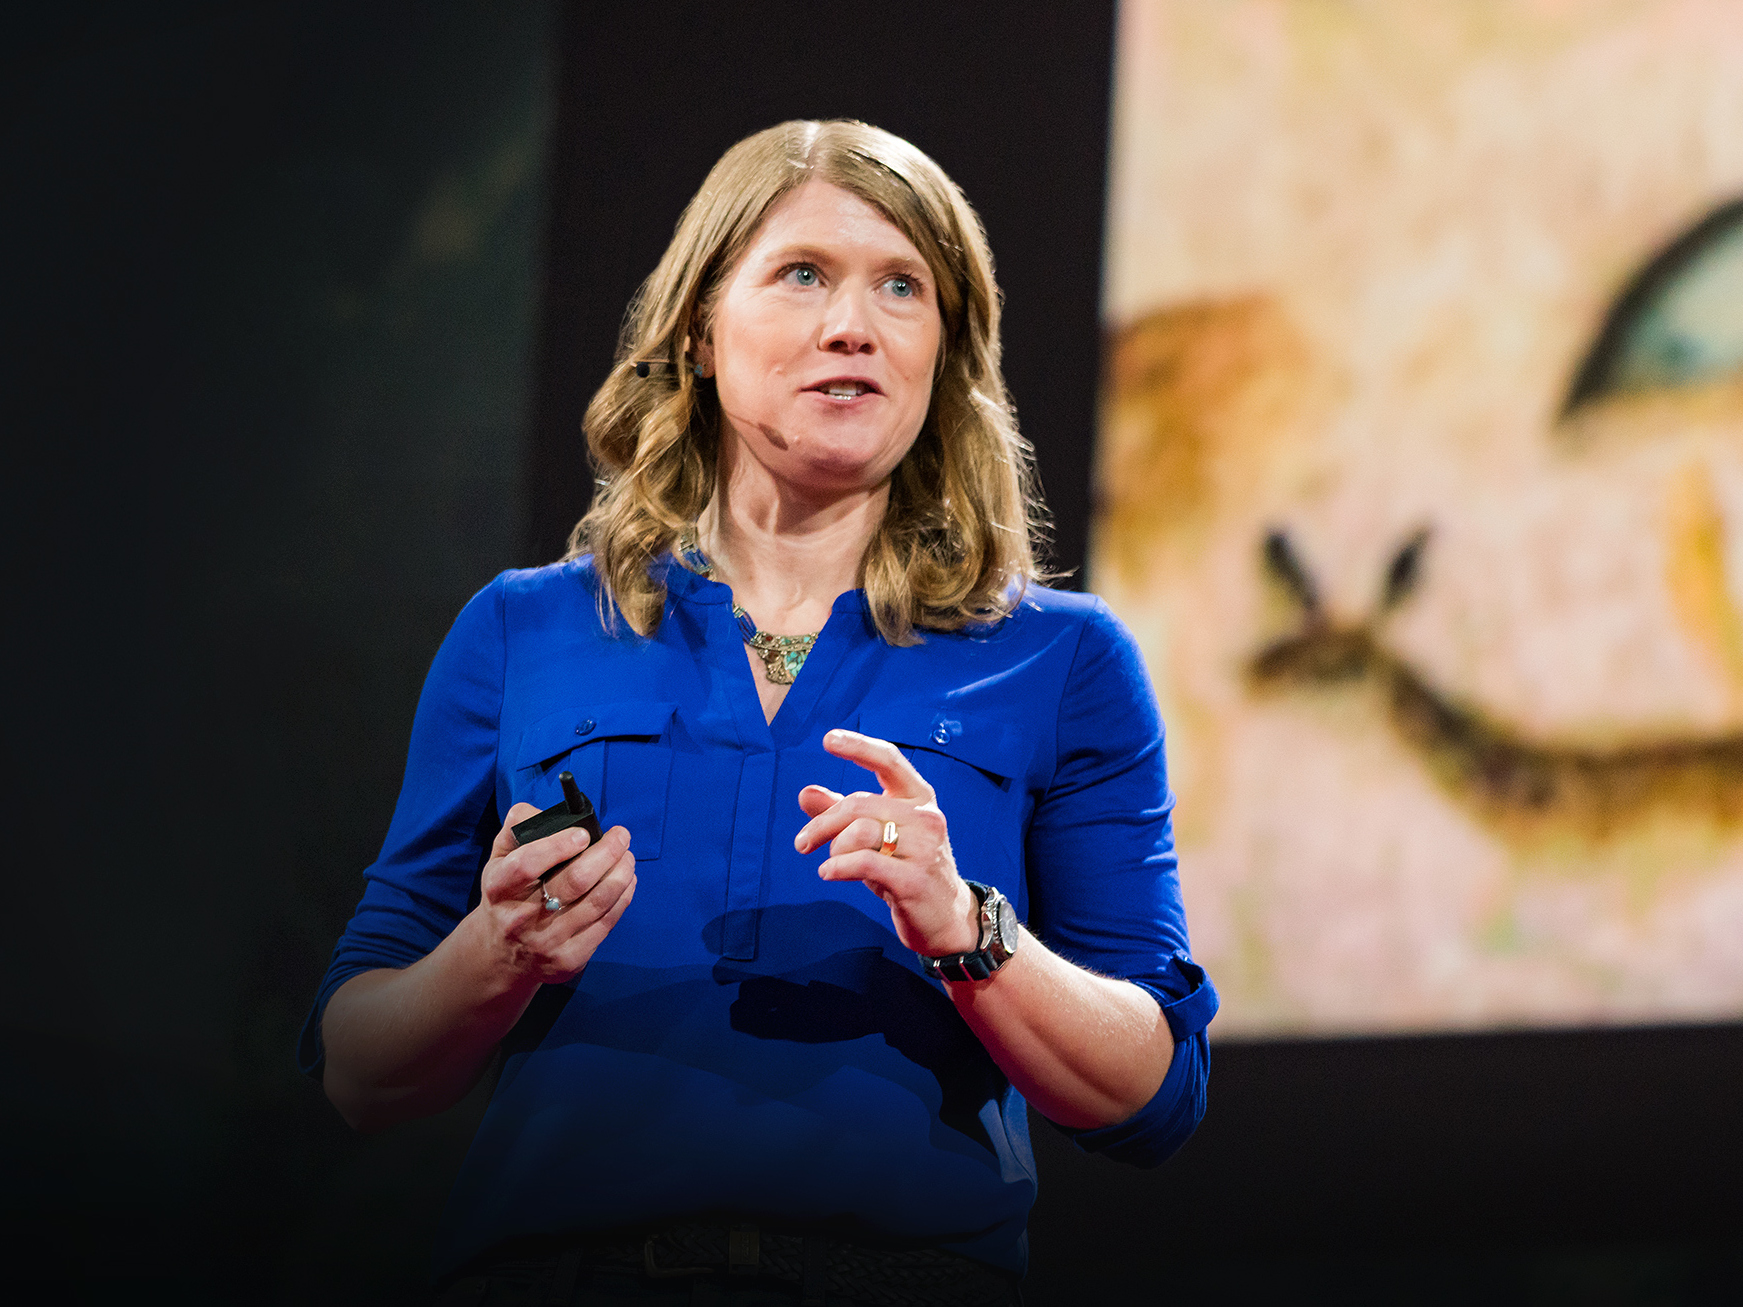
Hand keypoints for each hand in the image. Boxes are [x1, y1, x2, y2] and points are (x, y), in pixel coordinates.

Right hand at [466, 804, 637, 985]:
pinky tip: (627, 881)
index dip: (557, 846)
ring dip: (621, 873)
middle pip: (575, 882)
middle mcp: (521, 918)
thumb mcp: (499, 858)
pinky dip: (623, 897)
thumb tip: (553, 812)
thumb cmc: (508, 894)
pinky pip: (606, 924)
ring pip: (597, 902)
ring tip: (628, 856)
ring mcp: (547, 942)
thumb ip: (520, 826)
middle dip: (606, 853)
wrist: (501, 955)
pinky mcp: (569, 959)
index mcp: (500, 887)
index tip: (584, 833)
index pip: (527, 865)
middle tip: (621, 836)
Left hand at [794, 728, 981, 956]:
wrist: (946, 919)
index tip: (828, 739)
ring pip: (859, 832)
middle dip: (823, 823)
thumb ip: (842, 813)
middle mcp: (926, 817)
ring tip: (831, 864)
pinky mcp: (915, 879)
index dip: (858, 747)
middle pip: (859, 803)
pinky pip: (863, 863)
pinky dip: (837, 867)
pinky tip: (828, 874)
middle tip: (802, 843)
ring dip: (834, 849)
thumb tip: (805, 792)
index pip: (889, 760)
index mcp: (919, 798)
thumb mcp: (876, 837)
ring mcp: (925, 848)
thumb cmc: (906, 869)